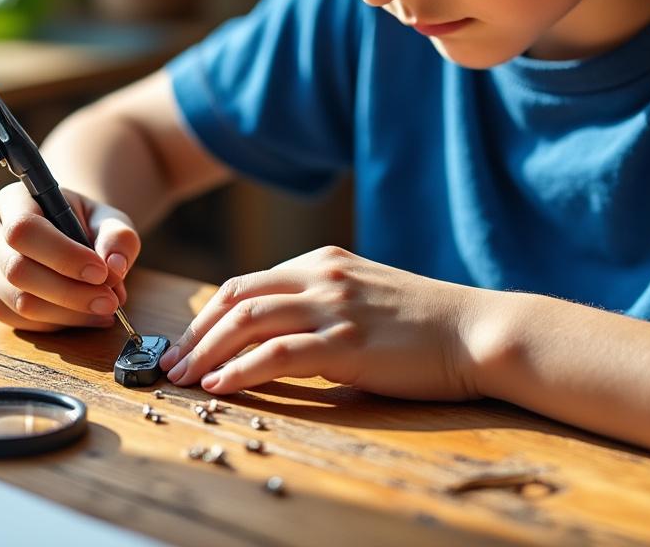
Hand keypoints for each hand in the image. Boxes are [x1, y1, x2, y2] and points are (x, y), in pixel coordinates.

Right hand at [0, 182, 140, 331]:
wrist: (71, 238)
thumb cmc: (88, 225)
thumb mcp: (110, 220)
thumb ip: (118, 238)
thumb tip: (114, 267)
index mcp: (13, 201)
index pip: (24, 229)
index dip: (62, 254)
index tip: (101, 272)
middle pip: (18, 270)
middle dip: (70, 292)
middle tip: (111, 300)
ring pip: (20, 303)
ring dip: (69, 313)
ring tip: (106, 308)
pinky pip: (23, 322)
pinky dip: (61, 324)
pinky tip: (88, 316)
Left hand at [157, 246, 492, 400]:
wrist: (478, 330)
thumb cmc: (424, 324)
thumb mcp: (364, 297)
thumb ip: (322, 304)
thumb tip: (274, 337)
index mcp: (322, 263)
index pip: (246, 284)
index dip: (209, 316)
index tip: (188, 344)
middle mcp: (322, 277)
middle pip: (236, 298)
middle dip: (196, 334)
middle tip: (171, 364)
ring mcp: (334, 307)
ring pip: (247, 321)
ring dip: (207, 351)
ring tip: (183, 378)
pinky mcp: (347, 343)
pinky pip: (278, 353)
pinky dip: (241, 369)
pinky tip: (220, 385)